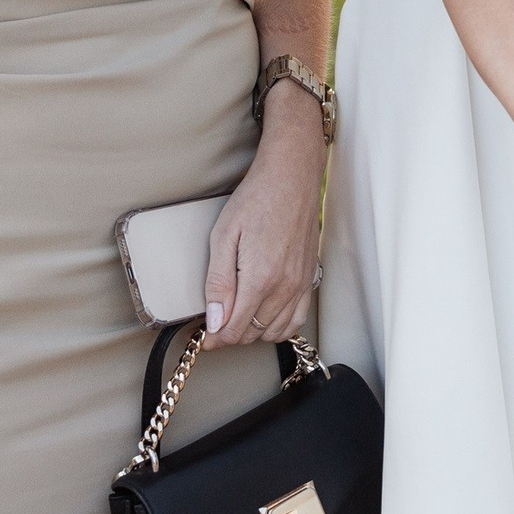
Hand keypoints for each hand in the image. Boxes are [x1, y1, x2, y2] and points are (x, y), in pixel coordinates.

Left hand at [198, 94, 326, 348]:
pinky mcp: (310, 277)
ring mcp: (301, 284)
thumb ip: (218, 283)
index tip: (203, 334)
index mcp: (260, 278)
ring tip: (237, 315)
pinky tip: (264, 315)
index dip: (214, 338)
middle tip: (215, 319)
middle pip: (252, 334)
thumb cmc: (256, 198)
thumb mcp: (223, 236)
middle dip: (230, 333)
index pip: (234, 330)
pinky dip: (279, 326)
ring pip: (275, 332)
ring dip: (253, 332)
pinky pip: (297, 319)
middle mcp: (285, 287)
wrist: (292, 175)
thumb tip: (215, 321)